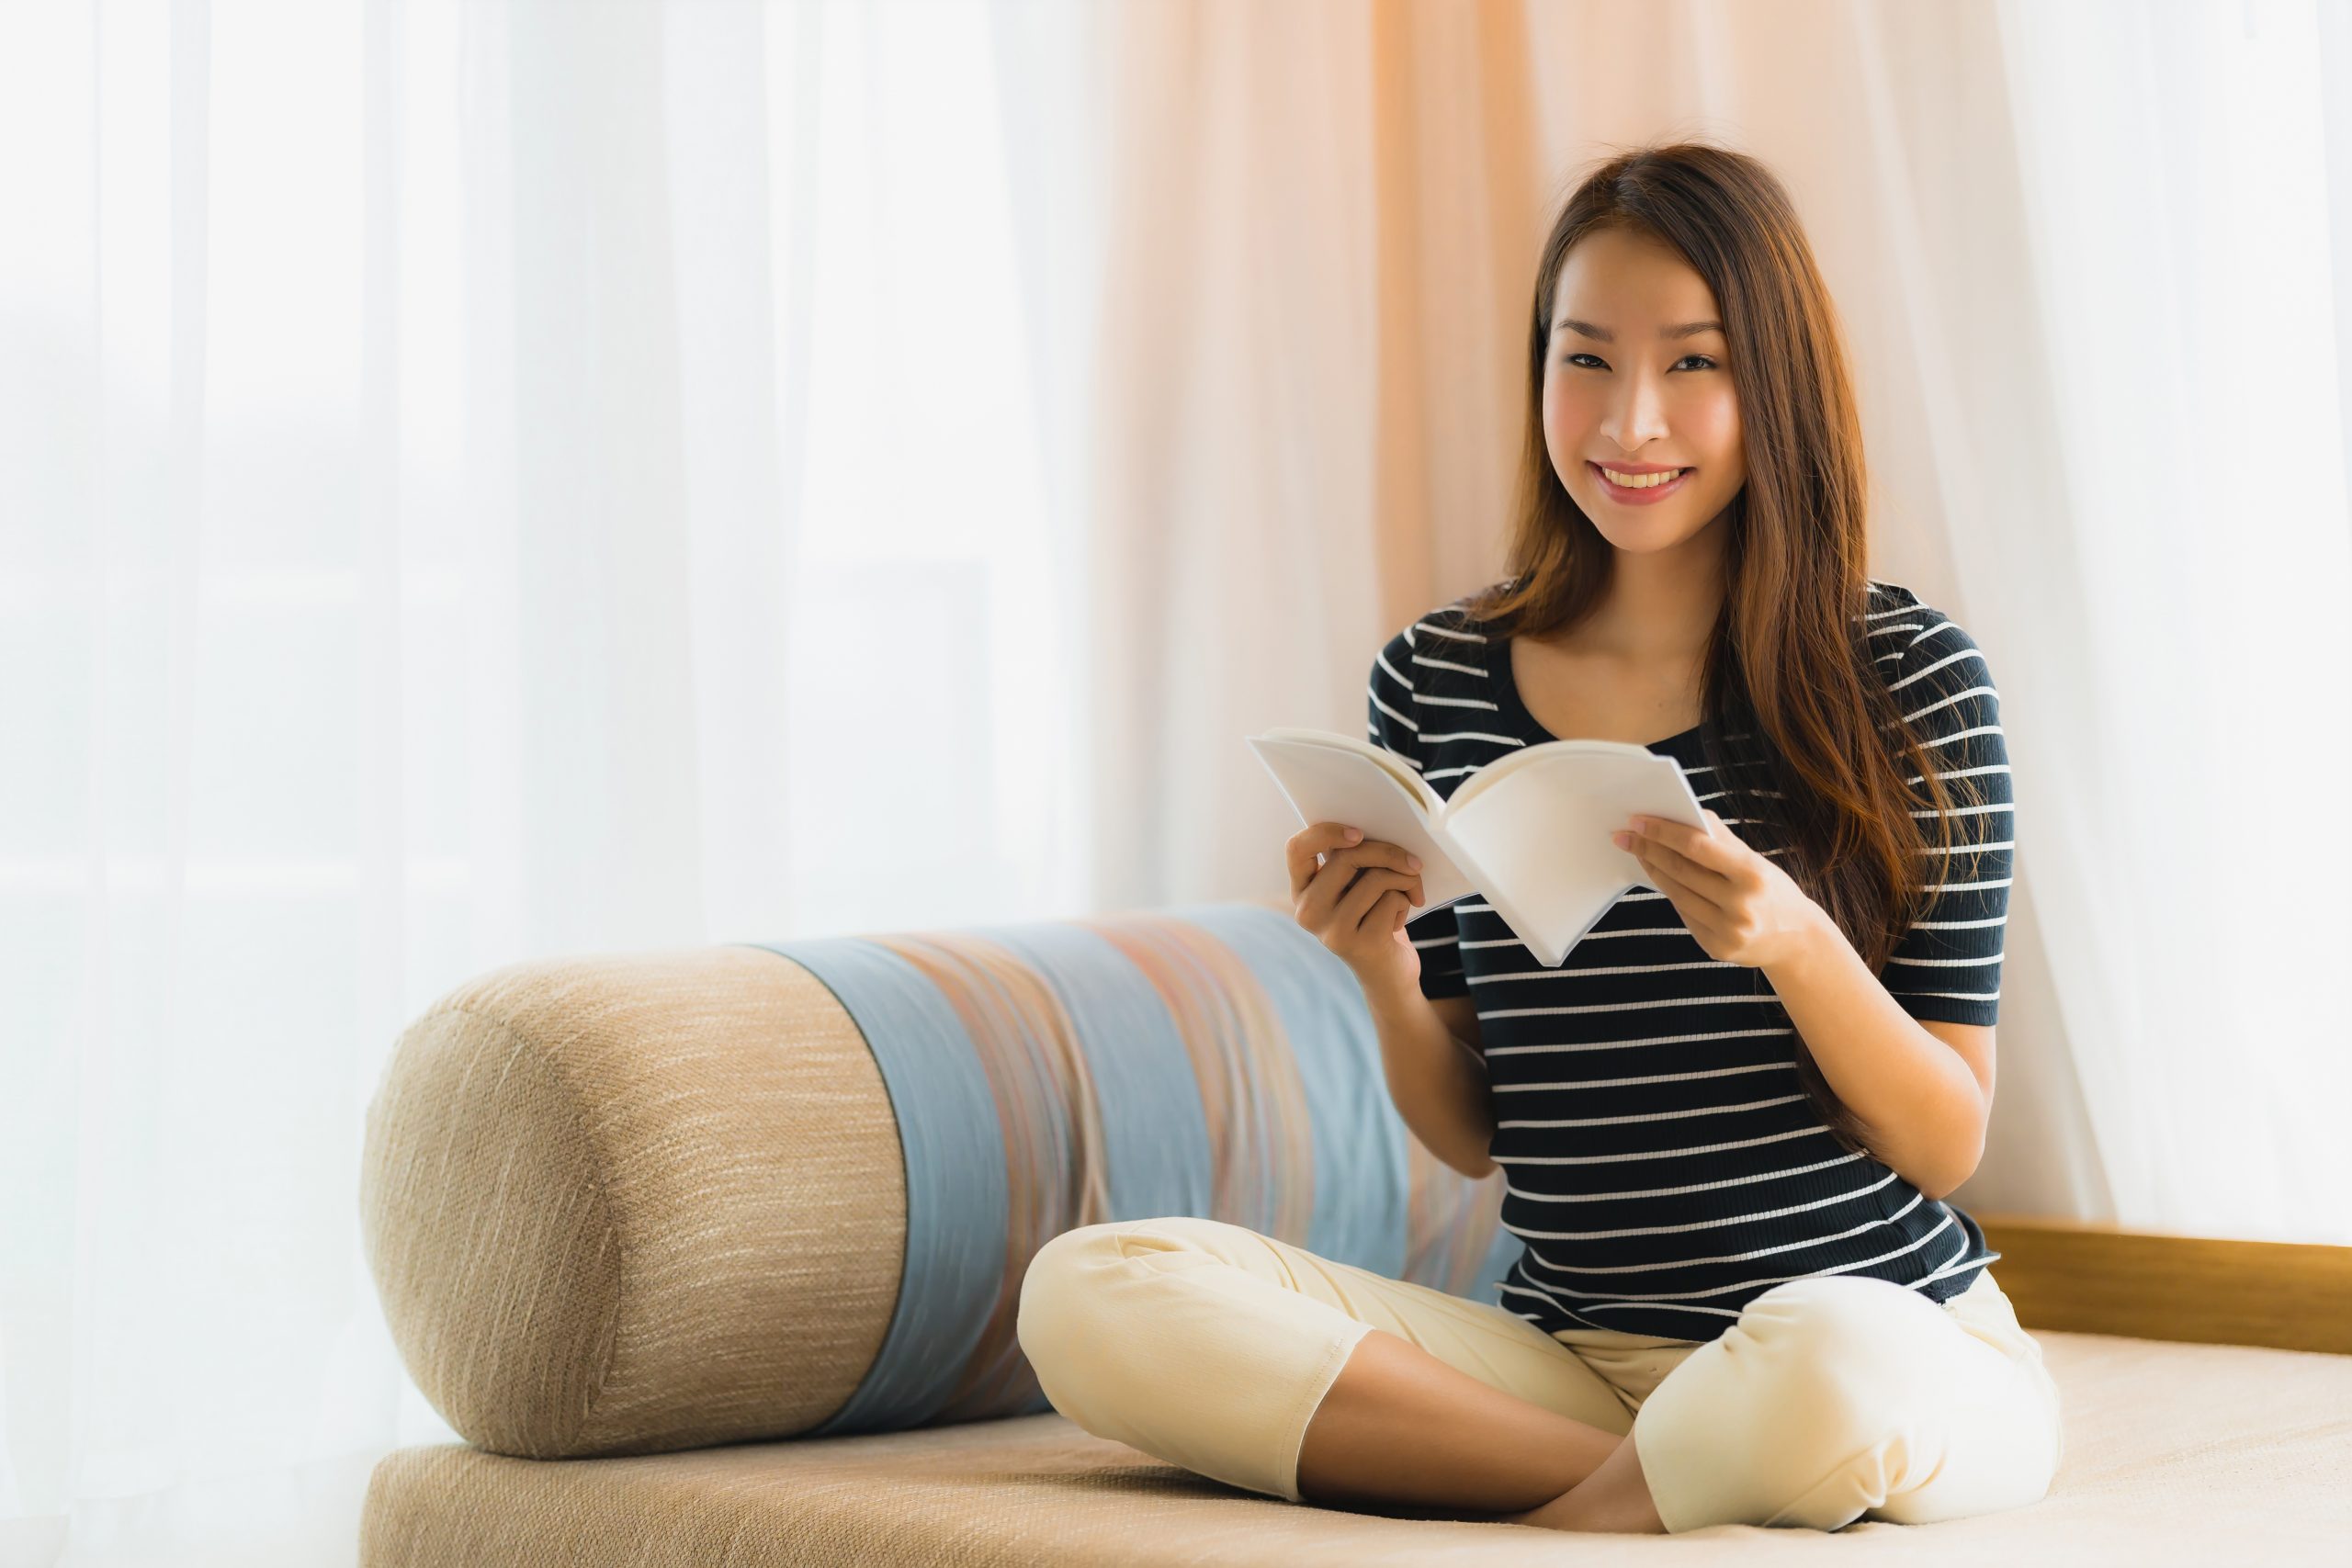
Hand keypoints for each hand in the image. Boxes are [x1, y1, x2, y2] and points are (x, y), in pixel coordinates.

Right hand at [1286, 821, 1427, 985]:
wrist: (1389, 973)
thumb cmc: (1374, 918)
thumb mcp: (1357, 886)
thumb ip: (1355, 861)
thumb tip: (1378, 832)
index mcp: (1302, 891)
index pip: (1297, 849)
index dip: (1326, 833)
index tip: (1359, 833)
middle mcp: (1308, 911)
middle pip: (1348, 856)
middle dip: (1389, 853)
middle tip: (1413, 863)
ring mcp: (1330, 930)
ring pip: (1376, 878)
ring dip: (1405, 880)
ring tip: (1409, 894)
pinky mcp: (1358, 944)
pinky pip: (1392, 900)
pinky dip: (1406, 902)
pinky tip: (1399, 920)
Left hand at [1611, 808, 1828, 969]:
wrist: (1797, 941)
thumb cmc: (1772, 892)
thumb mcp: (1755, 862)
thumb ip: (1720, 839)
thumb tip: (1683, 814)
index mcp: (1753, 876)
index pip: (1697, 847)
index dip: (1663, 832)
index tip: (1638, 820)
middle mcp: (1740, 906)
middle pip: (1681, 872)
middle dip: (1649, 850)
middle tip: (1626, 835)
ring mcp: (1727, 931)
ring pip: (1677, 895)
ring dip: (1654, 871)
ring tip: (1639, 853)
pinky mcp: (1717, 948)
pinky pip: (1685, 915)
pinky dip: (1671, 895)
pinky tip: (1661, 878)